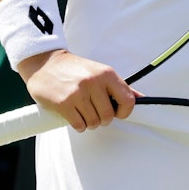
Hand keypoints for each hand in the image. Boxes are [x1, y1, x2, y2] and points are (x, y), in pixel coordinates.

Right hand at [20, 50, 140, 132]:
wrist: (46, 63)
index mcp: (107, 74)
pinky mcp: (63, 103)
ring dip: (90, 123)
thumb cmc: (76, 70)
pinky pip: (79, 125)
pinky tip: (76, 118)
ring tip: (85, 114)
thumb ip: (120, 87)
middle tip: (97, 114)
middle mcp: (94, 83)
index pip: (127, 100)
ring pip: (94, 122)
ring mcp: (78, 93)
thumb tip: (141, 99)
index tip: (118, 113)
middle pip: (108, 115)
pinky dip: (79, 126)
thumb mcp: (101, 72)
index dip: (125, 112)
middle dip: (104, 119)